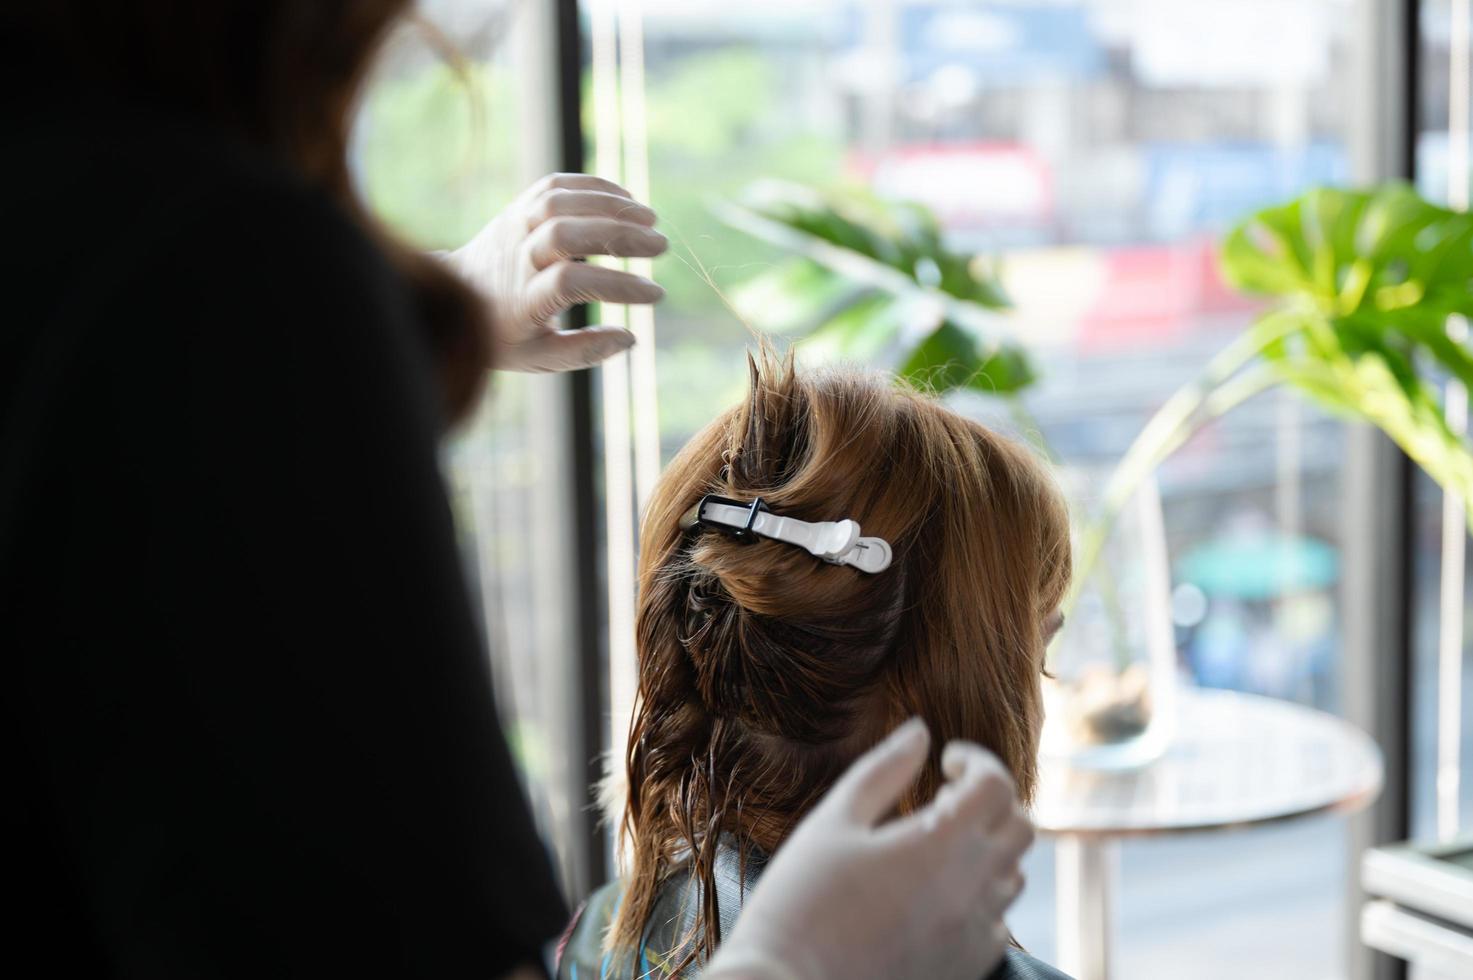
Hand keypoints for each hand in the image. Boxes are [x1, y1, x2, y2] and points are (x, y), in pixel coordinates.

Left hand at [446, 173, 667, 372]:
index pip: (571, 284)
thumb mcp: (539, 356)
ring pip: (560, 202)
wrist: (456, 293)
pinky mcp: (519, 206)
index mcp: (520, 300)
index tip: (655, 294)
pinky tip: (627, 200)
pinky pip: (556, 185)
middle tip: (661, 246)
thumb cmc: (503, 331)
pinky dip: (594, 186)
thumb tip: (630, 338)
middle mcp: (515, 256)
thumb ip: (584, 351)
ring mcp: (515, 225)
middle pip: (565, 235)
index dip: (616, 286)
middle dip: (619, 237)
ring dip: (610, 206)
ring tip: (652, 220)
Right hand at [705, 720, 1032, 979]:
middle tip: (943, 800)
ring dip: (987, 848)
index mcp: (940, 844)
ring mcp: (973, 932)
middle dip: (990, 803)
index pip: (997, 785)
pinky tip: (935, 893)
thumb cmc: (801, 898)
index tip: (946, 760)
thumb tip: (919, 731)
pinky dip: (980, 896)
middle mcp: (971, 888)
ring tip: (936, 845)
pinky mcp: (966, 966)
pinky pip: (999, 921)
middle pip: (1020, 827)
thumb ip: (884, 770)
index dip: (976, 761)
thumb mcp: (835, 821)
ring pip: (1013, 874)